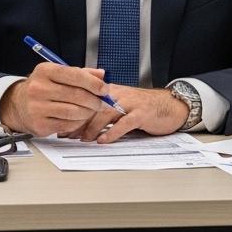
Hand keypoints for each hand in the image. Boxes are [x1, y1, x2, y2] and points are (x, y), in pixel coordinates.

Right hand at [0, 62, 112, 136]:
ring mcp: (37, 108)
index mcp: (45, 71)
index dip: (94, 83)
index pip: (75, 75)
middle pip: (76, 95)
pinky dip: (78, 122)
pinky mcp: (40, 125)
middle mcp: (38, 88)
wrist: (18, 104)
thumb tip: (102, 75)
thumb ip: (81, 73)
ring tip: (91, 110)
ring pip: (74, 112)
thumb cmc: (43, 87)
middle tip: (103, 103)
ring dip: (88, 112)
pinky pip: (68, 125)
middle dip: (95, 100)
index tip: (105, 89)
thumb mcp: (58, 74)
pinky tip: (79, 118)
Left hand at [72, 84, 187, 143]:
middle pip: (93, 105)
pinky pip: (124, 123)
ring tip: (83, 139)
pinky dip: (112, 132)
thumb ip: (101, 111)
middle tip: (68, 134)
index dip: (72, 113)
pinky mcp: (141, 114)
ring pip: (105, 113)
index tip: (62, 126)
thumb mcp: (119, 105)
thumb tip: (79, 124)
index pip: (86, 99)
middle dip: (78, 121)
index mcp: (110, 91)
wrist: (169, 106)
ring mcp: (130, 103)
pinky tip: (103, 140)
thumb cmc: (141, 108)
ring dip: (92, 127)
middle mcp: (118, 94)